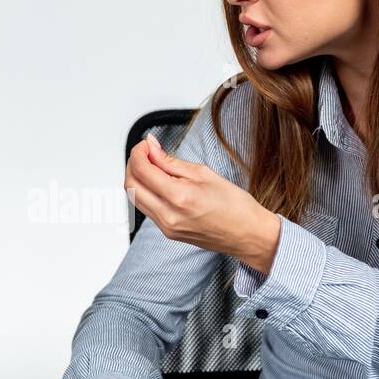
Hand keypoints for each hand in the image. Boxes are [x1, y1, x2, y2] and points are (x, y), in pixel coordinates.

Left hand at [124, 132, 280, 273]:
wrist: (248, 235)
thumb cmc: (235, 206)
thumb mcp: (204, 173)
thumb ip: (171, 162)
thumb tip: (151, 149)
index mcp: (178, 197)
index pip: (142, 170)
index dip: (139, 152)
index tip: (146, 144)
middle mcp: (167, 216)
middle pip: (130, 185)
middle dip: (133, 163)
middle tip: (146, 152)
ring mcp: (165, 227)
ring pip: (135, 198)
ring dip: (137, 178)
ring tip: (153, 165)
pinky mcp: (167, 233)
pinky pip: (146, 208)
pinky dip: (146, 191)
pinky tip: (159, 183)